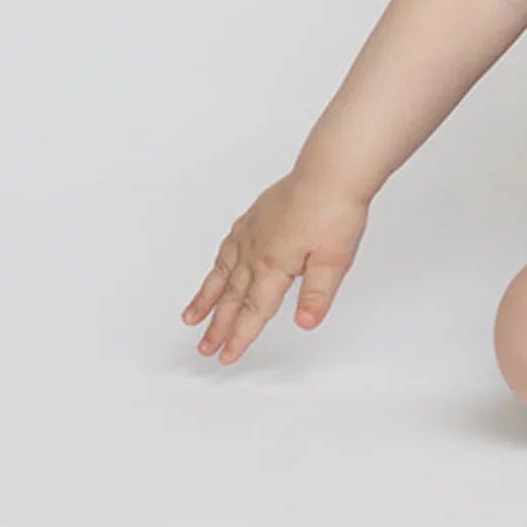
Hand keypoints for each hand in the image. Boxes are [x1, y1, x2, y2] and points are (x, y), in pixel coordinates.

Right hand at [180, 172, 369, 364]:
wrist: (331, 170)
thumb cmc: (335, 210)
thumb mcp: (334, 260)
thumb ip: (317, 294)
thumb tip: (305, 324)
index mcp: (273, 265)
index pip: (254, 310)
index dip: (240, 337)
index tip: (226, 356)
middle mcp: (255, 250)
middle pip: (233, 297)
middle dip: (218, 325)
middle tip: (204, 348)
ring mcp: (252, 232)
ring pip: (223, 273)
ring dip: (206, 298)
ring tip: (191, 317)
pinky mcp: (256, 216)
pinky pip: (228, 246)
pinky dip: (218, 264)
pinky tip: (217, 269)